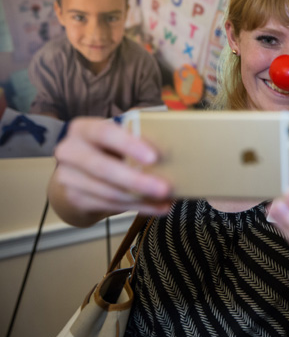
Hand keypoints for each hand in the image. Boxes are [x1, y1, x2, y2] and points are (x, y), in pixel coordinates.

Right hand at [51, 117, 171, 220]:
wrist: (78, 177)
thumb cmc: (107, 151)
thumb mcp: (117, 139)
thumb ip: (136, 136)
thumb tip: (172, 139)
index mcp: (83, 129)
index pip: (104, 133)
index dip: (128, 145)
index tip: (153, 157)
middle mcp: (70, 151)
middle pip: (102, 167)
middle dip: (136, 180)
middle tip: (165, 188)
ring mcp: (68, 177)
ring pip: (108, 191)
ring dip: (141, 198)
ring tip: (165, 200)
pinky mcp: (75, 199)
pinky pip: (110, 205)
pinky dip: (138, 207)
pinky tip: (157, 208)